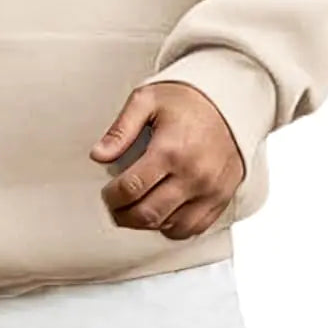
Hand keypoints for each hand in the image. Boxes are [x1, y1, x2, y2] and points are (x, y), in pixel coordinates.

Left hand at [89, 81, 244, 240]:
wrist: (229, 101)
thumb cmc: (187, 99)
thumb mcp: (147, 100)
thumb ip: (120, 129)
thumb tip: (98, 155)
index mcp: (170, 150)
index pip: (131, 188)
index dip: (112, 197)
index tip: (107, 194)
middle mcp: (192, 174)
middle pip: (148, 214)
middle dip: (124, 215)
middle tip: (115, 208)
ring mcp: (209, 189)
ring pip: (170, 226)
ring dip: (147, 224)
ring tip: (136, 210)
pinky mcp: (222, 197)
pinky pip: (194, 228)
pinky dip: (174, 228)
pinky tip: (162, 214)